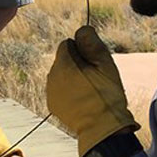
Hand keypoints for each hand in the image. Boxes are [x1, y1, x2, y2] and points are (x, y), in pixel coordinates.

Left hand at [45, 25, 138, 156]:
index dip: (82, 49)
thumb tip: (82, 29)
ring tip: (90, 88)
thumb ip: (91, 43)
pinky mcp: (53, 104)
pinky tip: (82, 98)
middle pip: (63, 59)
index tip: (94, 62)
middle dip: (77, 62)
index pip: (67, 44)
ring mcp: (50, 91)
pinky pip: (59, 89)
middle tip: (94, 76)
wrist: (102, 127)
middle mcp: (51, 76)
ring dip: (72, 76)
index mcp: (63, 64)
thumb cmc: (106, 94)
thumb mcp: (105, 64)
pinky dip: (68, 90)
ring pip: (61, 74)